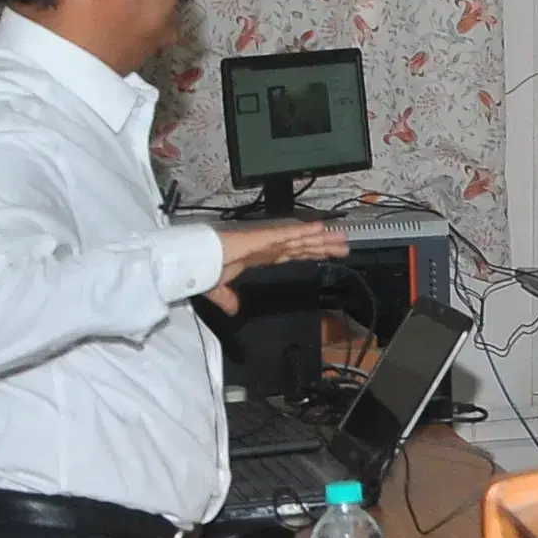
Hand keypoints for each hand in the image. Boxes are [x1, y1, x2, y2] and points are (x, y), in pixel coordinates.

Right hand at [204, 213, 345, 313]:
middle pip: (302, 246)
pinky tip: (321, 228)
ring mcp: (267, 241)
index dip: (308, 253)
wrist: (193, 257)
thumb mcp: (218, 288)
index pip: (290, 255)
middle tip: (344, 246)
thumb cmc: (203, 266)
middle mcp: (267, 247)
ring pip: (301, 239)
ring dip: (321, 238)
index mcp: (258, 257)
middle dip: (323, 246)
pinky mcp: (264, 237)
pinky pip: (289, 233)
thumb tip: (232, 310)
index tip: (324, 254)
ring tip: (341, 237)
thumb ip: (227, 298)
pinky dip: (306, 230)